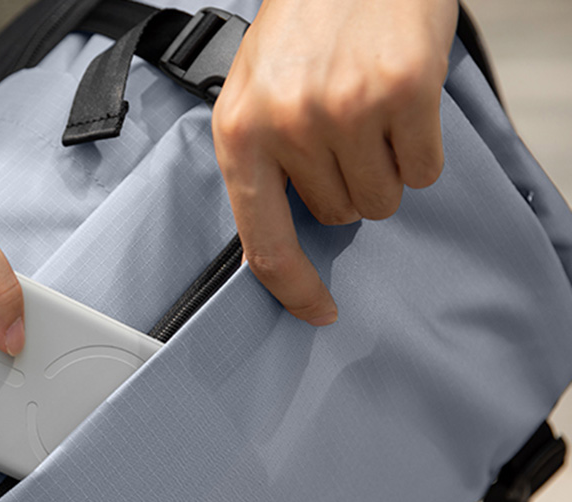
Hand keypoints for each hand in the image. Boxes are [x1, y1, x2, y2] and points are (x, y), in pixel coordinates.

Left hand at [212, 0, 457, 323]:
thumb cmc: (300, 25)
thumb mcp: (249, 93)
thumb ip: (258, 165)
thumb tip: (271, 244)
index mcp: (238, 133)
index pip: (264, 242)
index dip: (294, 288)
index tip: (318, 312)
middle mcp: (288, 125)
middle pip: (337, 217)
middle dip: (344, 184)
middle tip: (339, 130)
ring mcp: (346, 110)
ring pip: (382, 199)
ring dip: (382, 168)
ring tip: (366, 113)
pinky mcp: (404, 92)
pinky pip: (425, 170)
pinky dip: (419, 148)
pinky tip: (398, 104)